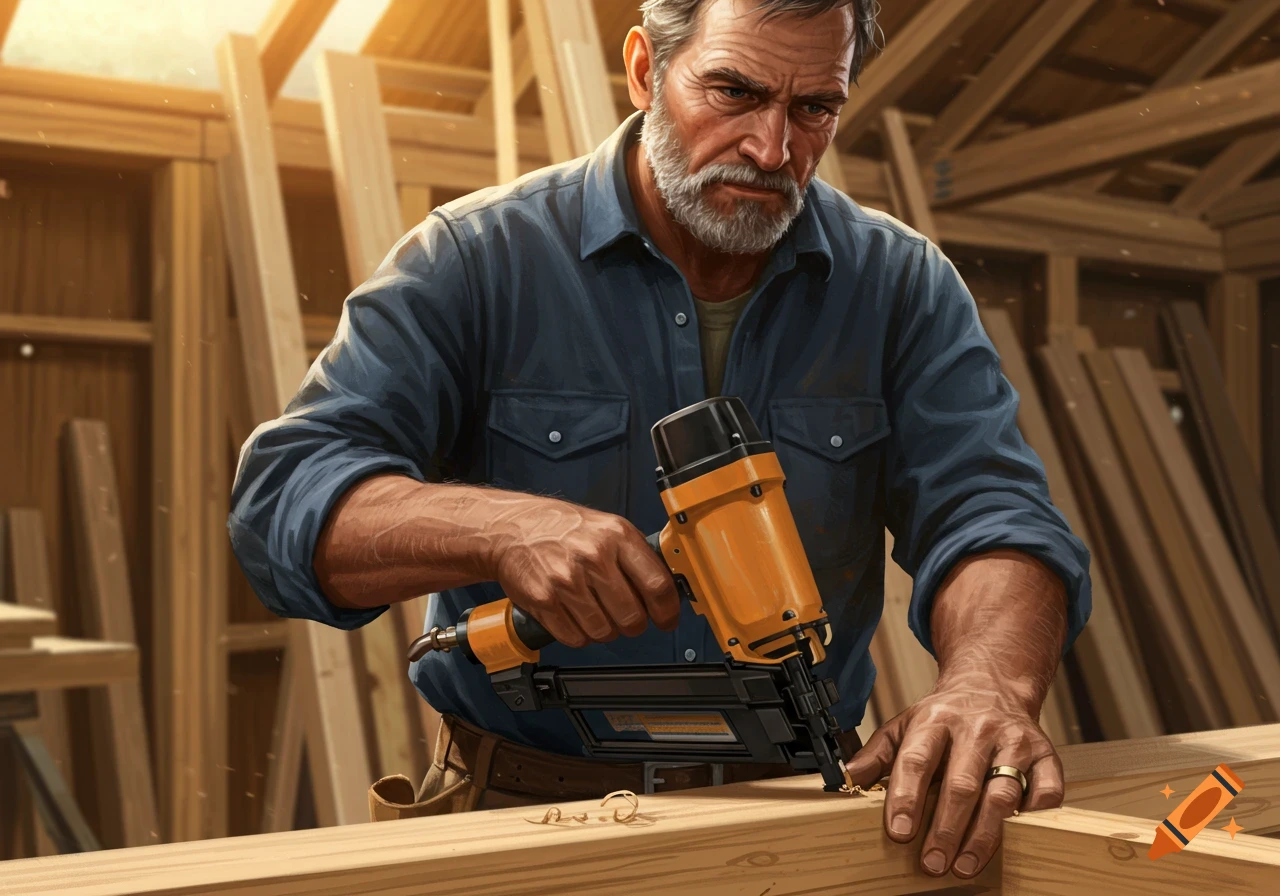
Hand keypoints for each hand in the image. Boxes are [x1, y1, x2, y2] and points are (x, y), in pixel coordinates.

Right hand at [488, 494, 679, 647]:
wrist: (513, 528)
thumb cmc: (564, 529)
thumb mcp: (607, 528)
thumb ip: (636, 556)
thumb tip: (668, 589)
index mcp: (617, 536)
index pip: (657, 585)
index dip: (667, 611)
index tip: (667, 619)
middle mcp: (594, 557)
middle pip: (632, 616)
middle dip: (633, 624)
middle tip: (626, 618)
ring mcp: (567, 580)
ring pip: (604, 632)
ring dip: (603, 630)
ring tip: (594, 611)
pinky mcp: (544, 600)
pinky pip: (575, 638)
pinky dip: (578, 634)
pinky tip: (574, 616)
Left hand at [844, 676, 1063, 879]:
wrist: (993, 683)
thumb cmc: (945, 714)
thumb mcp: (904, 724)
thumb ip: (877, 753)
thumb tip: (849, 778)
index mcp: (935, 721)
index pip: (917, 760)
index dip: (906, 797)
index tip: (898, 832)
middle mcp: (976, 728)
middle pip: (961, 784)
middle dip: (946, 829)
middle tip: (932, 863)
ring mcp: (1013, 740)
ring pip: (1001, 792)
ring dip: (984, 834)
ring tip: (966, 865)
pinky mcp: (1045, 752)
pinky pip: (1046, 789)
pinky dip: (1035, 816)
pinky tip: (1019, 838)